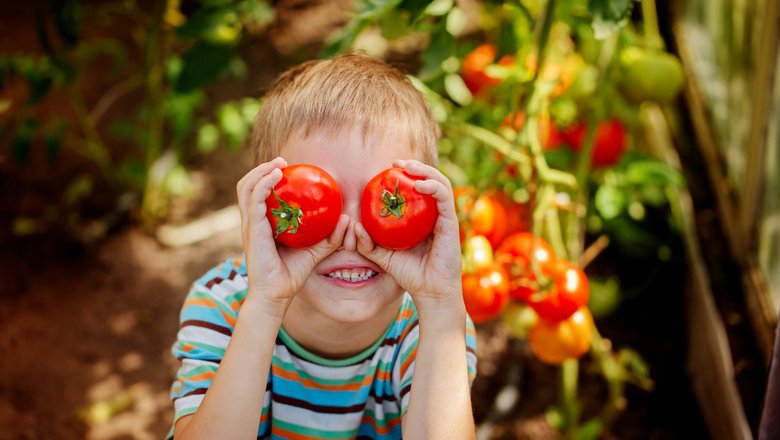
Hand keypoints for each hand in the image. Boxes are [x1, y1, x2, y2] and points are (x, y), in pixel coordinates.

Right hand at [237, 157, 348, 313]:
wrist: (276, 295)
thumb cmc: (292, 274)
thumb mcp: (316, 251)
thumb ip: (330, 236)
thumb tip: (347, 219)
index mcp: (261, 224)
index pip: (257, 194)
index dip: (267, 177)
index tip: (286, 168)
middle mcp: (251, 222)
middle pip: (247, 185)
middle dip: (262, 168)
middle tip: (282, 162)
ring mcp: (249, 226)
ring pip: (246, 188)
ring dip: (261, 171)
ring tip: (278, 164)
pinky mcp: (252, 231)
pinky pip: (254, 201)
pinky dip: (263, 185)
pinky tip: (276, 177)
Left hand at [354, 160, 463, 312]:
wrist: (429, 292)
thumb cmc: (409, 274)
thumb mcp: (383, 256)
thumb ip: (368, 243)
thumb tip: (353, 226)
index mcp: (423, 218)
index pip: (418, 189)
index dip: (406, 174)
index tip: (388, 168)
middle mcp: (436, 214)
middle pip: (430, 180)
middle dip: (415, 166)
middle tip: (396, 162)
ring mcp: (445, 217)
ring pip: (440, 183)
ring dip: (425, 170)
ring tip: (408, 167)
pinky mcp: (451, 223)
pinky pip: (445, 198)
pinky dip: (434, 186)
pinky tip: (420, 184)